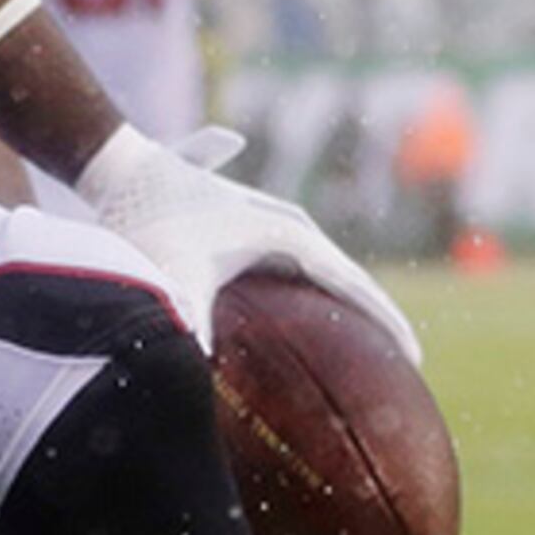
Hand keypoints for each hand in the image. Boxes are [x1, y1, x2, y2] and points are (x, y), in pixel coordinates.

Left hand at [74, 123, 421, 363]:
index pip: (349, 284)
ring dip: (352, 304)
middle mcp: (286, 225)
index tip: (414, 360)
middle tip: (410, 364)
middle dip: (378, 319)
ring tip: (376, 344)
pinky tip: (315, 321)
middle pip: (347, 278)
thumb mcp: (168, 276)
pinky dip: (319, 294)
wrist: (120, 168)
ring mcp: (270, 224)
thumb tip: (197, 367)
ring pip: (326, 271)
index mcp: (283, 235)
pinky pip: (300, 270)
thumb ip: (186, 319)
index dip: (385, 323)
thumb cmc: (145, 222)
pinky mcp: (251, 230)